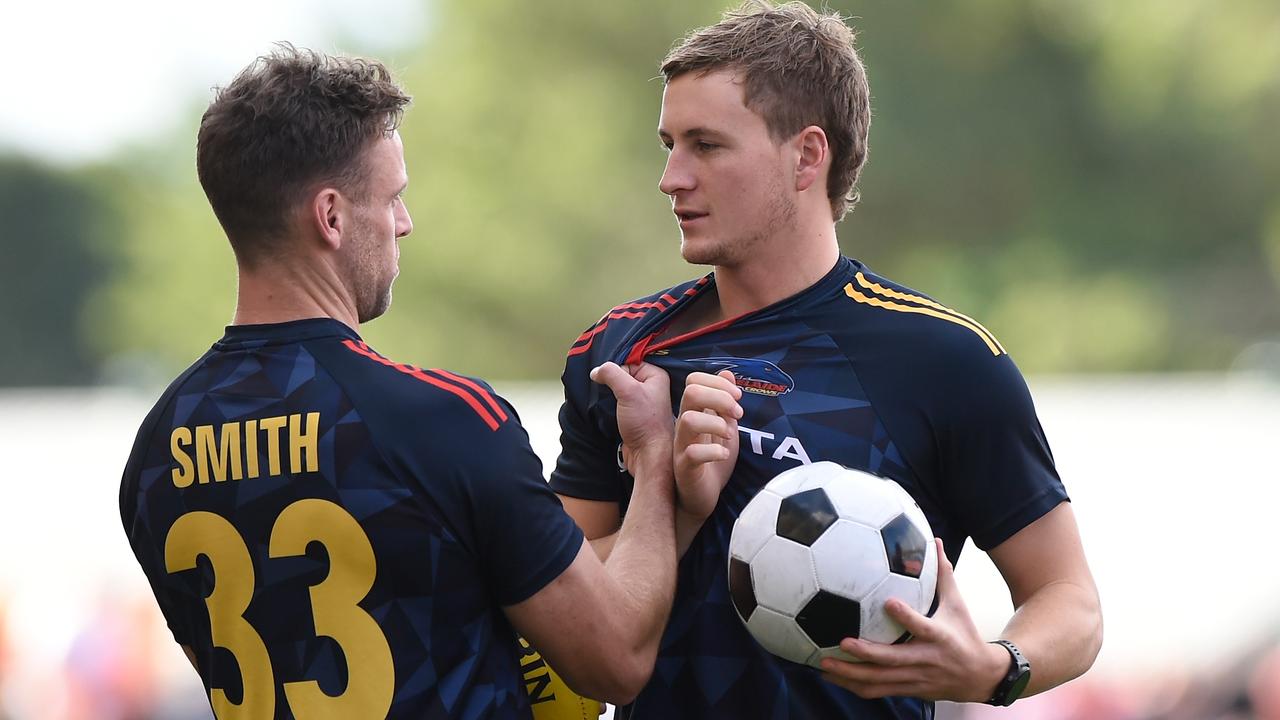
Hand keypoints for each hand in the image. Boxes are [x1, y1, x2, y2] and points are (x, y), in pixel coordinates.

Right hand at [590, 362, 673, 469]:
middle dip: (610, 383)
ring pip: (617, 390)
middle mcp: (650, 387)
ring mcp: (641, 402)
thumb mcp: (628, 392)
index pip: (629, 361)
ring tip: (610, 405)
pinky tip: (608, 413)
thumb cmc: (646, 425)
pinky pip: (616, 404)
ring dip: (608, 396)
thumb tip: (596, 371)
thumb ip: (611, 374)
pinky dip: (609, 407)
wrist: (648, 456)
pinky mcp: (633, 415)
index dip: (616, 368)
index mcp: (655, 376)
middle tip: (609, 393)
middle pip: (622, 375)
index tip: (609, 379)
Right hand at [673, 370, 741, 518]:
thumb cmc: (713, 460)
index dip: (718, 383)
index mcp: (694, 412)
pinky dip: (714, 452)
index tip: (737, 398)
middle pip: (691, 392)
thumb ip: (725, 403)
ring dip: (716, 424)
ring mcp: (681, 446)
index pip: (695, 380)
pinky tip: (723, 455)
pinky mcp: (684, 468)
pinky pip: (693, 453)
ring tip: (729, 436)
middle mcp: (683, 425)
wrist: (703, 496)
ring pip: (689, 420)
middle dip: (720, 398)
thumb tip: (728, 373)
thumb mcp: (725, 426)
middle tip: (737, 415)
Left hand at [819, 539, 1005, 701]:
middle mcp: (926, 660)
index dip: (906, 616)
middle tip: (842, 642)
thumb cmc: (965, 635)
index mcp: (940, 637)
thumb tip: (934, 540)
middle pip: (893, 660)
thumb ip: (944, 575)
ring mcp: (916, 678)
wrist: (981, 678)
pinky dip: (855, 685)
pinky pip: (879, 690)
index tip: (888, 602)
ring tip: (824, 664)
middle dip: (866, 653)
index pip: (923, 626)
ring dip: (851, 674)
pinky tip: (833, 677)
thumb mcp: (958, 605)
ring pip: (880, 681)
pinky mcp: (909, 690)